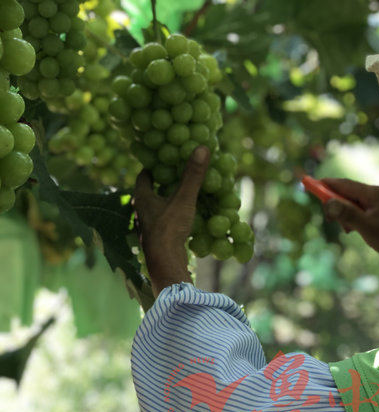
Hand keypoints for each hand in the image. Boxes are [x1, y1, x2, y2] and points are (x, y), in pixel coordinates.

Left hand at [132, 146, 209, 295]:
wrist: (165, 263)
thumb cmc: (169, 229)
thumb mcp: (184, 199)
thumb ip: (193, 175)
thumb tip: (202, 147)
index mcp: (142, 197)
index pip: (144, 174)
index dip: (153, 165)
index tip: (166, 158)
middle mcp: (141, 210)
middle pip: (151, 190)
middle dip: (163, 181)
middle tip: (179, 172)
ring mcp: (149, 225)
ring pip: (158, 206)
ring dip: (169, 199)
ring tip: (185, 192)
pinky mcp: (159, 238)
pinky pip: (166, 220)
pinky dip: (175, 214)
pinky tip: (188, 215)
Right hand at [321, 177, 378, 264]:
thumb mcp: (366, 228)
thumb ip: (348, 214)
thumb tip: (329, 202)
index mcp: (374, 194)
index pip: (345, 184)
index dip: (327, 184)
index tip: (311, 184)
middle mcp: (377, 194)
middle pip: (347, 192)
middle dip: (335, 203)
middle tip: (329, 219)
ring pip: (352, 202)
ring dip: (344, 214)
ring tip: (348, 230)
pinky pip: (359, 209)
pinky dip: (352, 218)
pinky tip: (354, 230)